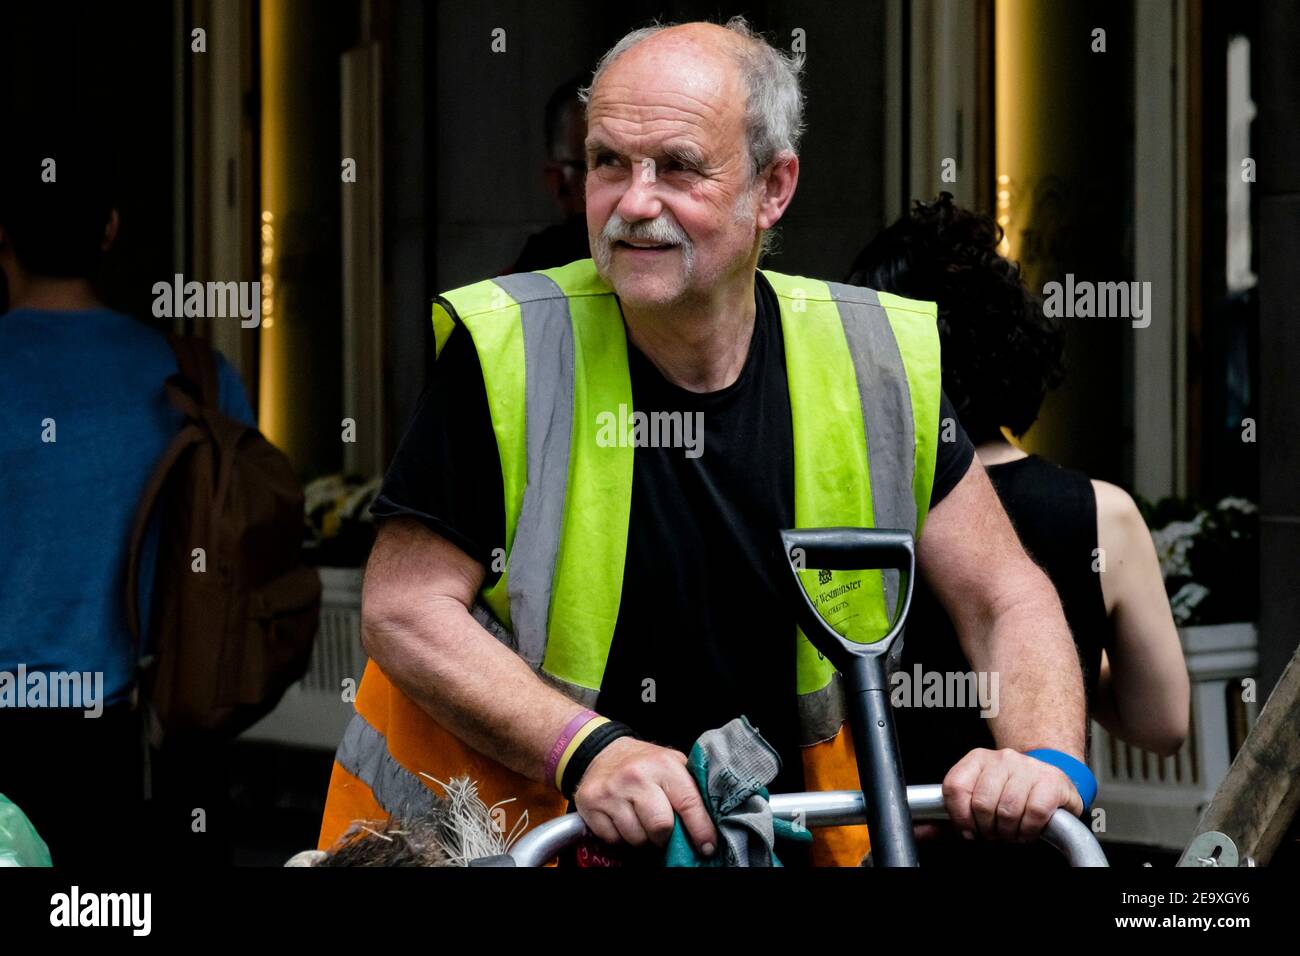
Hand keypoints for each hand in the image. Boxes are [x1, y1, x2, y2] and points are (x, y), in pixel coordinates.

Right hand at [573, 737, 717, 854]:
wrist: (601, 751)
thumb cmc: (643, 762)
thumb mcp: (672, 763)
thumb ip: (690, 788)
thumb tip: (713, 821)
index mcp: (663, 765)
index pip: (688, 804)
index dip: (700, 830)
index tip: (707, 847)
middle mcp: (636, 776)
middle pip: (660, 828)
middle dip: (665, 836)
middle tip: (663, 830)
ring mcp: (612, 791)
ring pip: (636, 838)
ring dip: (642, 837)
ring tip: (641, 821)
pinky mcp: (591, 805)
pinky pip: (613, 840)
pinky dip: (620, 837)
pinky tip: (622, 820)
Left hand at [942, 747, 1083, 842]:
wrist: (1050, 780)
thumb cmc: (1009, 791)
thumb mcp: (979, 795)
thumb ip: (952, 812)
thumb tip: (922, 832)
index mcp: (977, 759)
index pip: (955, 786)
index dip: (959, 816)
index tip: (968, 830)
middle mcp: (1002, 758)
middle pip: (982, 803)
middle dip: (986, 828)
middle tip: (994, 833)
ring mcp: (1028, 767)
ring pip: (1008, 810)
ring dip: (1008, 832)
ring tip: (1011, 832)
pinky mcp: (1052, 781)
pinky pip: (1035, 813)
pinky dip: (1029, 830)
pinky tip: (1027, 830)